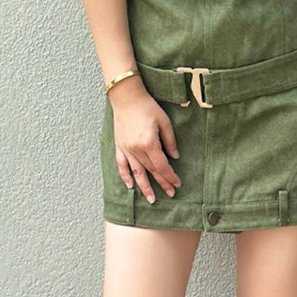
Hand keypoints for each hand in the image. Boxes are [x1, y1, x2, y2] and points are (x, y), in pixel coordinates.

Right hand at [111, 89, 181, 203]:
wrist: (127, 97)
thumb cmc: (147, 107)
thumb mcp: (164, 121)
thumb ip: (170, 141)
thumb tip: (175, 157)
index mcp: (149, 143)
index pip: (162, 166)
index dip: (170, 176)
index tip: (177, 183)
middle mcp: (136, 149)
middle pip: (151, 171)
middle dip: (162, 183)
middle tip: (170, 194)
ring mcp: (126, 149)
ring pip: (136, 172)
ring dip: (144, 187)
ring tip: (151, 199)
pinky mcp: (119, 146)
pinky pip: (121, 165)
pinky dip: (125, 176)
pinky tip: (130, 186)